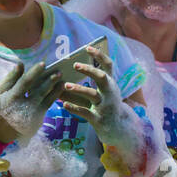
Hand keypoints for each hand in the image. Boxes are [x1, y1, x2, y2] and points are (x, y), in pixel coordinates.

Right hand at [0, 61, 64, 145]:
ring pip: (46, 101)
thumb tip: (21, 64)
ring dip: (55, 90)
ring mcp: (31, 116)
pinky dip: (53, 98)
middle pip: (39, 92)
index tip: (43, 64)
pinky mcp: (36, 121)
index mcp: (12, 98)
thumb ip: (10, 78)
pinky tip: (58, 90)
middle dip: (50, 81)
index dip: (35, 72)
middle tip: (59, 72)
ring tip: (62, 81)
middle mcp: (23, 108)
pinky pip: (46, 107)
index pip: (26, 82)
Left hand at [61, 49, 157, 171]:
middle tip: (75, 65)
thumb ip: (80, 85)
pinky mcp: (99, 119)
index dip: (99, 55)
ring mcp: (105, 106)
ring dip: (79, 89)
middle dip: (89, 70)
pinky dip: (75, 108)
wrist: (118, 128)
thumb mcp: (98, 94)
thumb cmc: (104, 106)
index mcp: (111, 83)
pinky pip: (86, 112)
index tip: (88, 47)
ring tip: (65, 85)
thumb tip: (59, 78)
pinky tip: (64, 104)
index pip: (108, 65)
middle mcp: (110, 93)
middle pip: (102, 77)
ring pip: (92, 95)